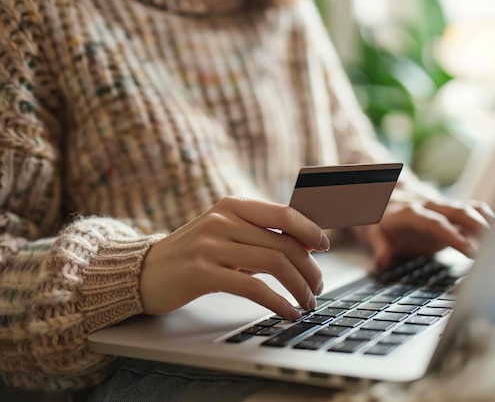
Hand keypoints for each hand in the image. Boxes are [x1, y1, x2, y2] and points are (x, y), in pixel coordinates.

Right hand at [140, 196, 328, 319]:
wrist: (144, 271)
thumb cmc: (193, 254)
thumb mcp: (225, 235)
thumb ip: (260, 236)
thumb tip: (307, 245)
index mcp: (232, 206)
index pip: (284, 214)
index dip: (310, 231)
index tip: (325, 246)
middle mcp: (222, 220)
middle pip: (283, 244)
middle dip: (309, 269)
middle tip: (318, 287)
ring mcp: (211, 245)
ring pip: (274, 264)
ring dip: (299, 287)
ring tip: (307, 302)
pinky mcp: (203, 272)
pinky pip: (254, 288)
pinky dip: (278, 302)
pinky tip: (287, 312)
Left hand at [357, 197, 494, 271]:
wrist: (382, 199)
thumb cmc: (379, 221)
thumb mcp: (372, 234)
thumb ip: (379, 248)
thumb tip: (381, 263)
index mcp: (410, 213)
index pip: (435, 223)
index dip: (453, 235)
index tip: (470, 250)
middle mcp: (429, 206)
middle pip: (457, 211)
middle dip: (477, 226)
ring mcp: (442, 207)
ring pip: (468, 208)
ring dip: (486, 222)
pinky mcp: (450, 212)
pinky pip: (472, 209)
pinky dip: (486, 218)